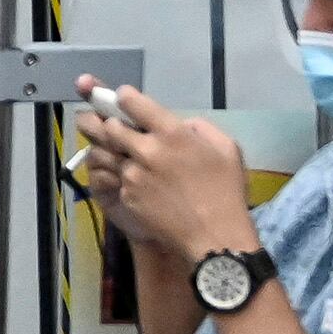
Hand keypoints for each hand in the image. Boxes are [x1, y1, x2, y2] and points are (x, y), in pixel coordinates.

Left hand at [71, 80, 255, 264]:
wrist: (213, 235)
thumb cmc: (226, 191)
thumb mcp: (226, 148)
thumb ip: (200, 128)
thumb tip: (181, 126)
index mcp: (171, 133)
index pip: (131, 102)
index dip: (123, 98)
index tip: (123, 99)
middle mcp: (146, 150)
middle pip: (109, 127)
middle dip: (108, 123)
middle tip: (110, 125)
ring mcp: (132, 175)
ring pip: (106, 153)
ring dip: (109, 150)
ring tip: (117, 151)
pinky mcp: (125, 196)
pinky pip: (115, 179)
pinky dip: (120, 177)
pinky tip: (133, 181)